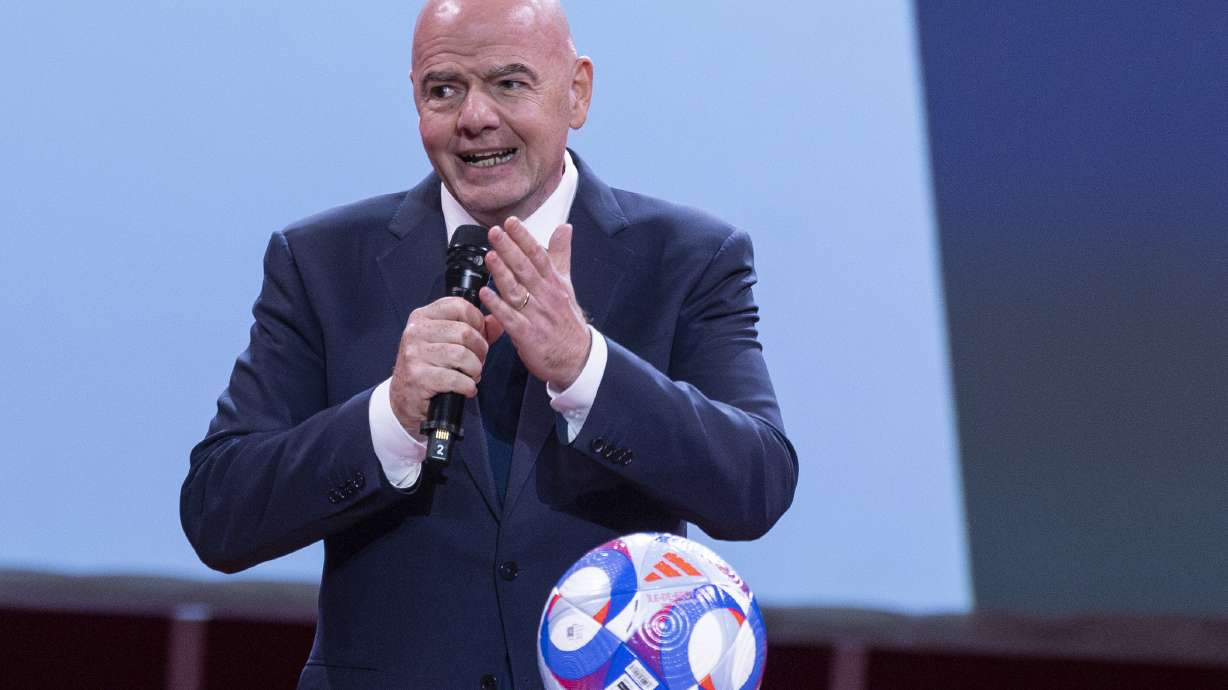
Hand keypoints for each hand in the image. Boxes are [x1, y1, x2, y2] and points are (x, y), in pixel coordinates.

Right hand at [389, 296, 496, 433]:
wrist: (406, 400)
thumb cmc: (431, 368)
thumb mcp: (450, 342)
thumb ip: (476, 330)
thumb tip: (497, 321)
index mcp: (422, 317)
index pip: (460, 306)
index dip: (478, 322)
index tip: (478, 337)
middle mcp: (415, 332)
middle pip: (465, 332)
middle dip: (480, 351)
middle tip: (476, 363)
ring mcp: (415, 354)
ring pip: (463, 355)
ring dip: (475, 370)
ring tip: (470, 376)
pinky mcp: (418, 377)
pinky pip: (457, 379)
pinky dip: (468, 386)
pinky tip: (465, 389)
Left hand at [479, 217, 590, 388]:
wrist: (577, 358)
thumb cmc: (567, 320)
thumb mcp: (566, 284)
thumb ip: (561, 254)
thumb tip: (564, 226)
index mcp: (554, 282)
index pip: (539, 255)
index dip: (525, 238)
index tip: (512, 222)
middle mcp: (546, 296)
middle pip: (526, 269)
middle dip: (510, 249)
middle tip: (496, 232)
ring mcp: (537, 316)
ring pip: (518, 291)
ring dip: (503, 273)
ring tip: (490, 256)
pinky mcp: (528, 335)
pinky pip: (511, 319)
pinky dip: (498, 307)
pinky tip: (486, 294)